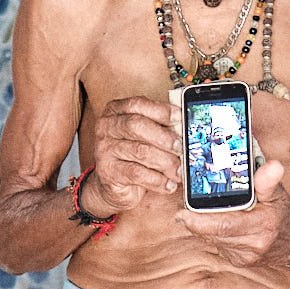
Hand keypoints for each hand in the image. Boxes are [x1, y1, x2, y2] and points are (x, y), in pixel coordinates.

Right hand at [86, 97, 181, 214]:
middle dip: (164, 137)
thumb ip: (161, 127)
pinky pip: (136, 174)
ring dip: (165, 161)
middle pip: (136, 125)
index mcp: (116, 111)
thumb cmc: (134, 154)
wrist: (114, 183)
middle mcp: (107, 127)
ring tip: (179, 170)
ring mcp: (104, 149)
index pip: (137, 104)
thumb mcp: (146, 135)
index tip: (180, 118)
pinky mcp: (108, 171)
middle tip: (181, 148)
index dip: (161, 110)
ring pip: (139, 151)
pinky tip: (168, 184)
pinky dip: (157, 180)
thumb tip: (185, 128)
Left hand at [179, 161, 289, 268]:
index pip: (224, 225)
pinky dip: (213, 234)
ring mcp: (245, 256)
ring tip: (197, 213)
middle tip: (182, 211)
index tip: (182, 213)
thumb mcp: (278, 193)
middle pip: (213, 233)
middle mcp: (253, 244)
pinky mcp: (238, 261)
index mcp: (262, 225)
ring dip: (203, 227)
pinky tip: (214, 224)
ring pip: (213, 240)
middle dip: (195, 222)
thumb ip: (269, 181)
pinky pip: (218, 246)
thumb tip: (273, 166)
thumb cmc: (282, 214)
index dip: (199, 221)